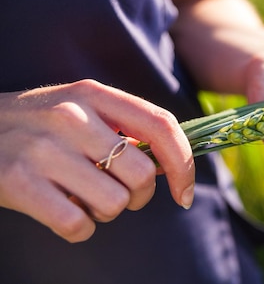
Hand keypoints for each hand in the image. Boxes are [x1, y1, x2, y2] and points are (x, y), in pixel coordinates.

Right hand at [0, 80, 194, 241]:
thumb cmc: (39, 125)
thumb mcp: (80, 108)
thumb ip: (124, 127)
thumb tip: (170, 164)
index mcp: (93, 94)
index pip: (162, 125)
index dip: (184, 163)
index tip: (184, 192)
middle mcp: (71, 117)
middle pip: (141, 175)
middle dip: (138, 196)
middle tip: (119, 193)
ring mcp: (44, 150)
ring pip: (114, 203)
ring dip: (106, 211)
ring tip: (83, 196)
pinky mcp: (19, 183)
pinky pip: (78, 225)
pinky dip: (79, 228)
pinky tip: (64, 211)